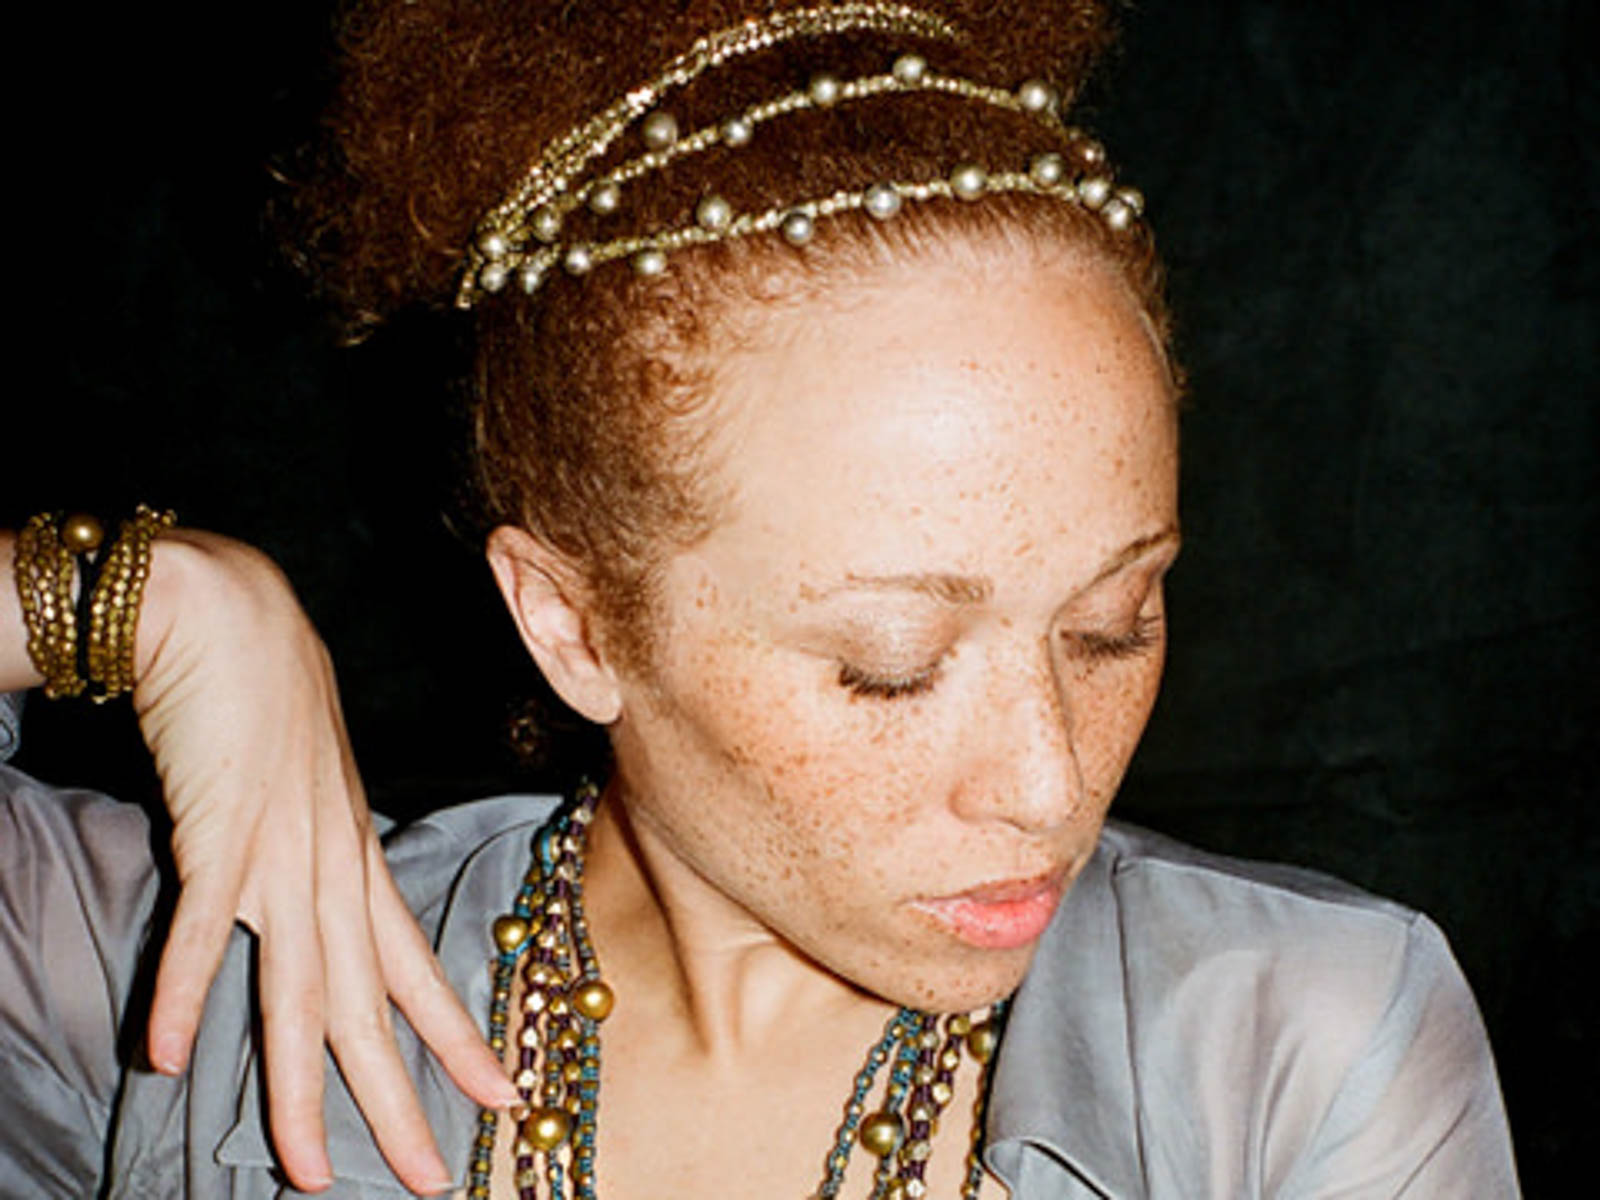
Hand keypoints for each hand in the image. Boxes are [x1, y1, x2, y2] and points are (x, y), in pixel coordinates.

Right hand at [130, 531, 516, 1192]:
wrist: (234, 615)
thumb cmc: (270, 701)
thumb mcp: (312, 790)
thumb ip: (316, 852)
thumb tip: (319, 902)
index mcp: (358, 859)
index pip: (417, 969)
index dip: (459, 1038)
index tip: (503, 1097)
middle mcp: (334, 868)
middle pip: (370, 1007)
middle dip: (399, 1102)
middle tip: (428, 1183)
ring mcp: (283, 854)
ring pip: (301, 991)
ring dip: (299, 1087)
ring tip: (304, 1172)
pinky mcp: (223, 828)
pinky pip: (206, 923)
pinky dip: (189, 987)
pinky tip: (170, 1054)